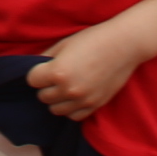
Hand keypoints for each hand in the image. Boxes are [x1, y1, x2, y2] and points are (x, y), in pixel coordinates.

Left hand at [29, 22, 144, 123]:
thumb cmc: (93, 39)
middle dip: (45, 86)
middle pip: (42, 97)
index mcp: (58, 72)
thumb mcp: (64, 44)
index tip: (43, 68)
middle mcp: (68, 89)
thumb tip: (34, 66)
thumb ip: (46, 57)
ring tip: (65, 87)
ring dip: (57, 99)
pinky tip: (74, 96)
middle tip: (54, 77)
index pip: (32, 80)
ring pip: (56, 110)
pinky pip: (74, 116)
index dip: (36, 73)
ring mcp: (82, 100)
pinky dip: (71, 108)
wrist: (124, 45)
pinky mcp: (95, 105)